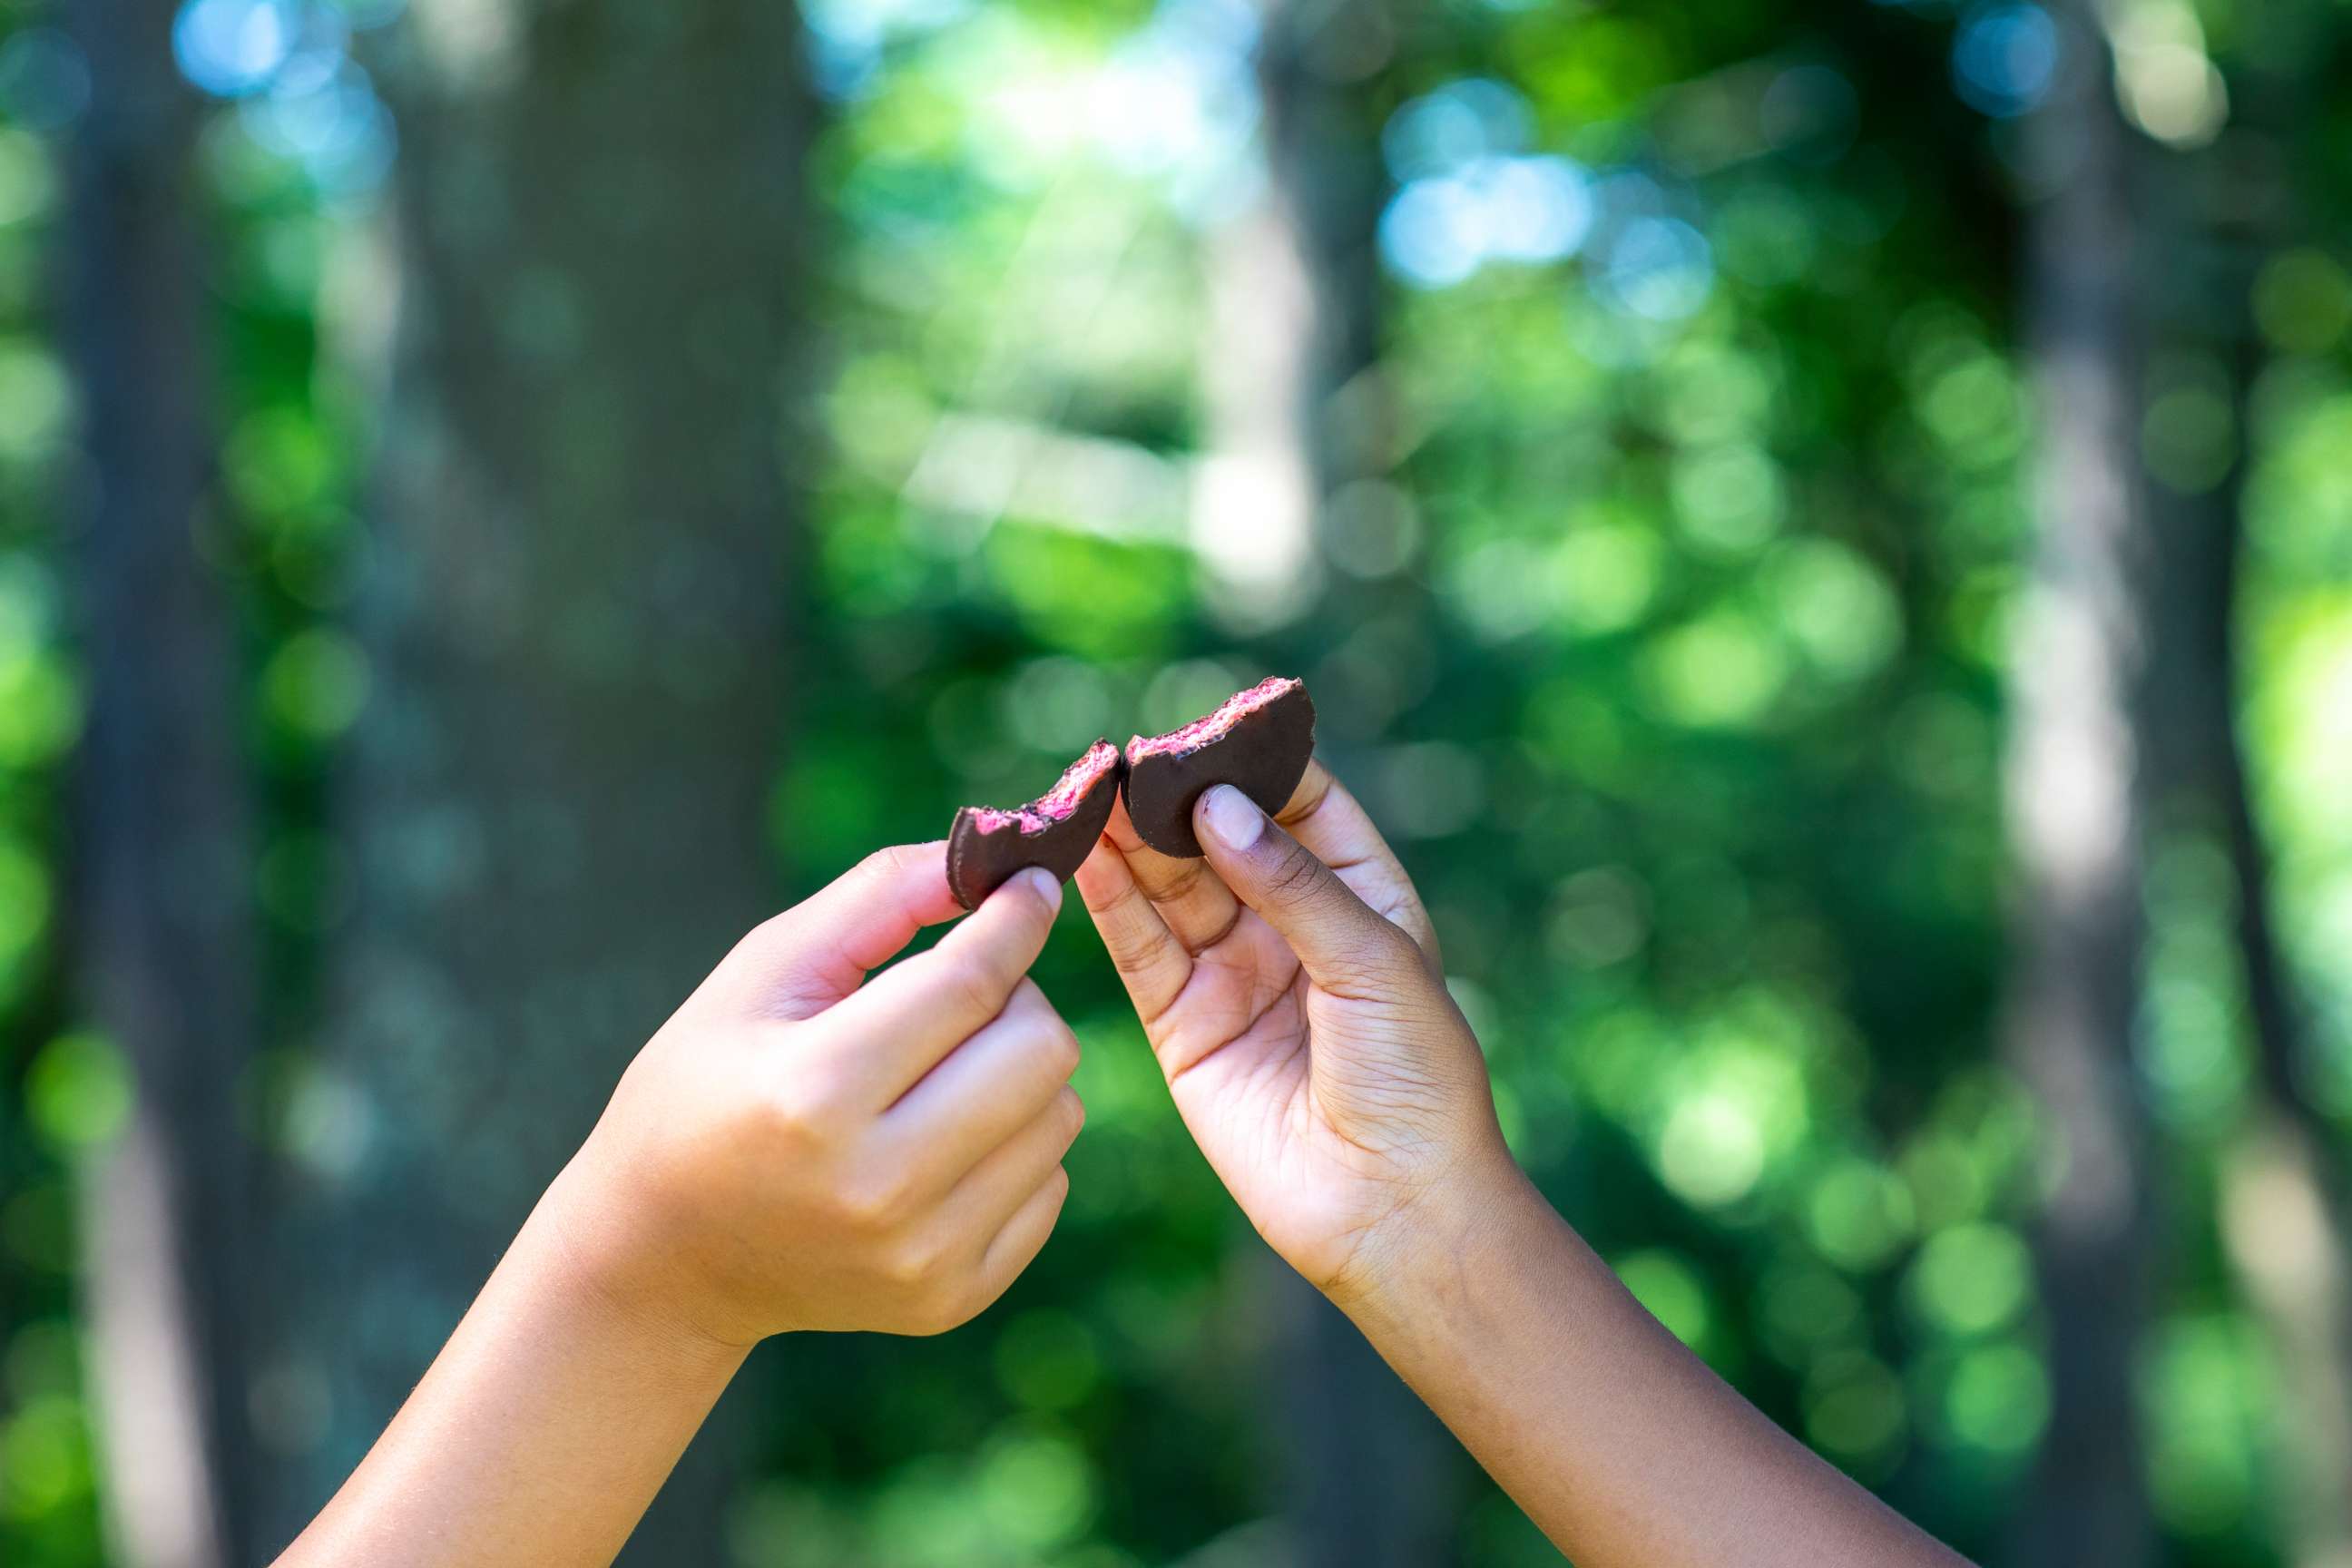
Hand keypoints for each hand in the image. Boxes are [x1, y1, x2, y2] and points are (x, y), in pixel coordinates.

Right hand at [550, 844, 1083, 1346]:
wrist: (662, 1259)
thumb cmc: (706, 1087)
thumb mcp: (761, 975)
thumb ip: (877, 898)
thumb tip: (996, 859)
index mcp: (816, 1093)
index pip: (971, 983)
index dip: (1015, 918)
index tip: (1032, 884)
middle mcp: (878, 1187)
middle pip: (1042, 1049)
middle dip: (1016, 998)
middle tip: (965, 994)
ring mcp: (921, 1256)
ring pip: (1060, 1115)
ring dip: (1019, 1073)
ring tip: (942, 1072)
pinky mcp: (951, 1297)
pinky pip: (1050, 1184)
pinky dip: (1015, 1146)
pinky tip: (942, 1142)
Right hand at [1074, 764, 1512, 1302]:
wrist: (1393, 1207)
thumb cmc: (1415, 1079)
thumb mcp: (1373, 960)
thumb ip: (1291, 881)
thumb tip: (1216, 805)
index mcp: (1360, 896)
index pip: (1299, 804)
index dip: (1252, 763)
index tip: (1203, 727)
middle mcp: (1291, 927)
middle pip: (1221, 840)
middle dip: (1174, 799)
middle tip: (1122, 760)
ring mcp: (1234, 974)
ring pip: (1172, 888)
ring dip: (1131, 842)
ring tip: (1089, 795)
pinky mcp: (1184, 1026)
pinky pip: (1141, 951)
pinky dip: (1110, 903)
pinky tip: (1084, 857)